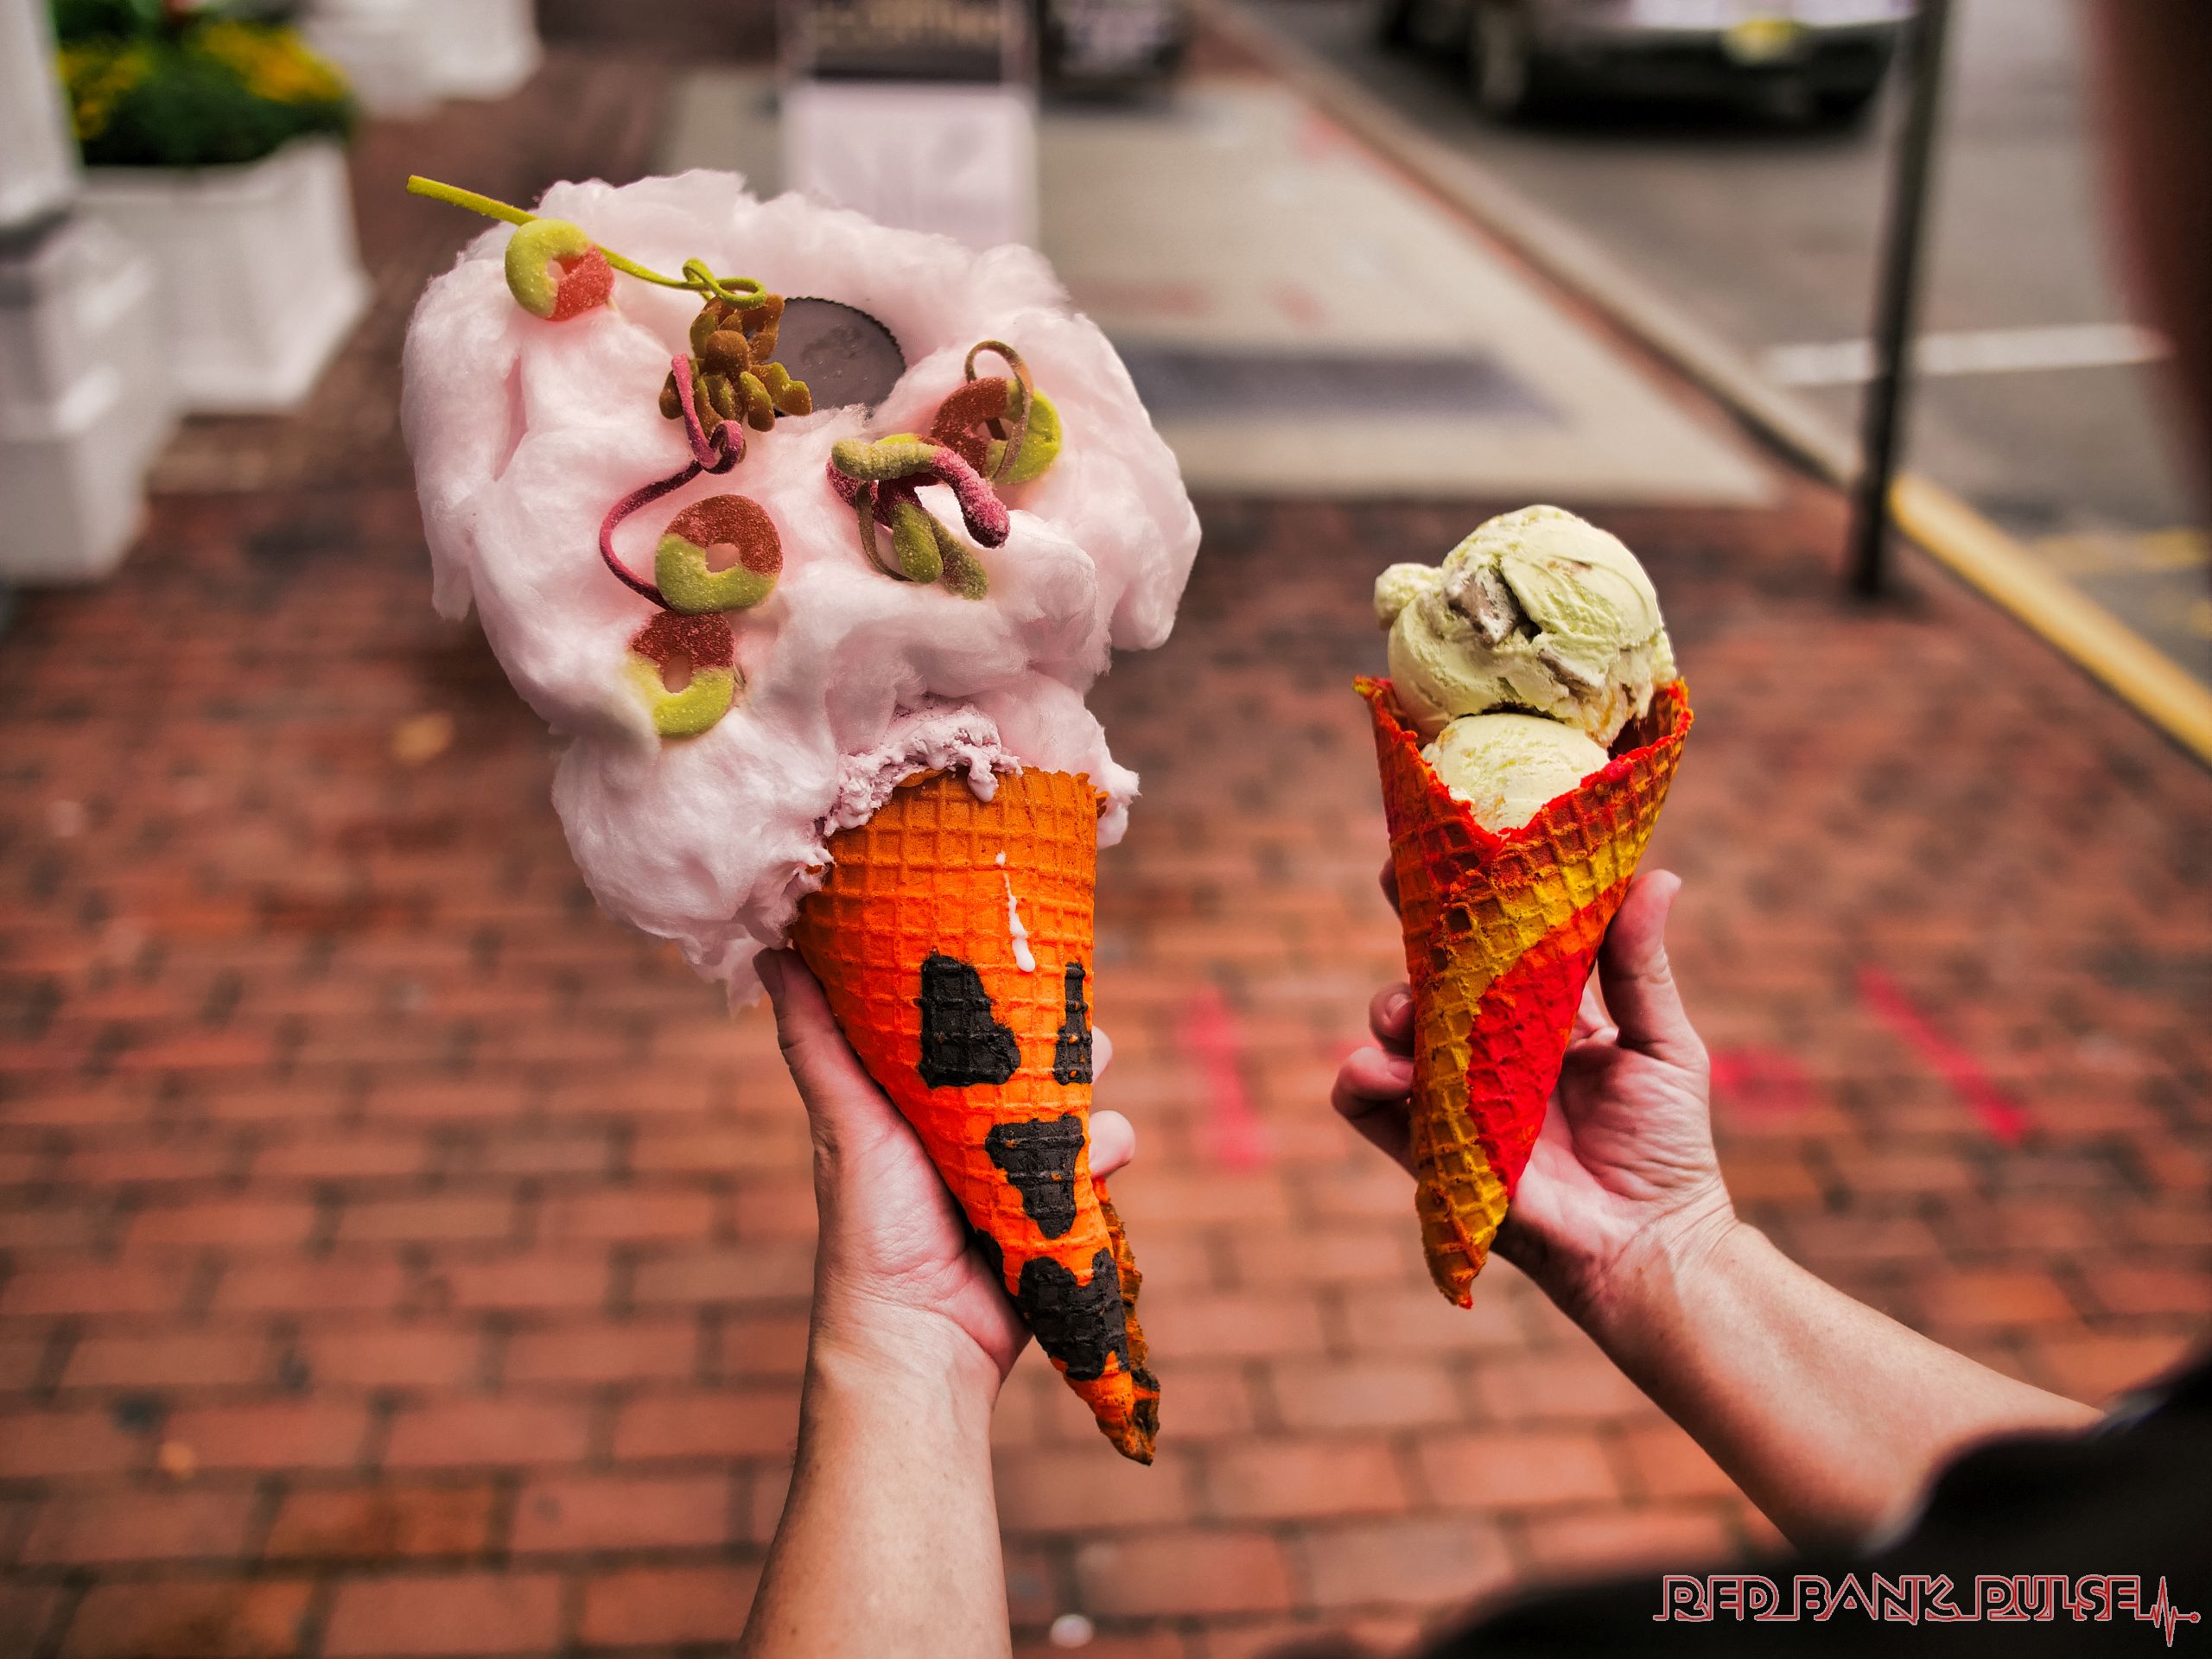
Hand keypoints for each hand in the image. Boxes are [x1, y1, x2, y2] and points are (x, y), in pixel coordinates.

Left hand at [756, 950, 1134, 1387]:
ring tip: (1078, 1117)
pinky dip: (1105, 1159)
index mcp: (924, 1097)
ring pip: (1082, 1104)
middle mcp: (977, 1125)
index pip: (972, 1023)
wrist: (922, 1337)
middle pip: (1041, 1057)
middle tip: (1076, 1033)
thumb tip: (772, 950)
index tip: (1019, 953)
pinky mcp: (1061, 1208)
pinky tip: (1093, 1168)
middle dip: (1066, 1042)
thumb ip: (817, 1041)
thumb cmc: (868, 1227)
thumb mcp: (845, 1120)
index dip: (999, 988)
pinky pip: (1104, 1159)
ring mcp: (1022, 1166)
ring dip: (1091, 1103)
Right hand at [1331, 867, 1735, 1329]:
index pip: (1494, 939)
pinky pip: (1370, 1106)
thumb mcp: (1664, 1044)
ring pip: (1393, 1030)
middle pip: (1430, 971)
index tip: (1453, 840)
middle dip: (1406, 926)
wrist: (1651, 1243)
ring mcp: (1453, 1095)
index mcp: (1541, 1014)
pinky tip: (1377, 1068)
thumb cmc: (1667, 1146)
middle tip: (1394, 882)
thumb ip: (1640, 966)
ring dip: (1387, 1007)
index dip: (1466, 891)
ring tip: (1406, 1012)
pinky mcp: (1430, 1148)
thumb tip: (1657, 874)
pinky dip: (1360, 1079)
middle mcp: (1488, 1047)